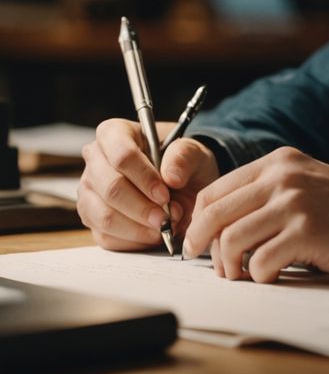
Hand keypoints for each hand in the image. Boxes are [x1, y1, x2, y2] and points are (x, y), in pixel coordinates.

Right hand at [78, 117, 219, 250]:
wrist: (183, 183)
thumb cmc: (183, 161)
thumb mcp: (194, 152)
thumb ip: (185, 157)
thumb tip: (171, 177)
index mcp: (115, 133)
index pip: (121, 155)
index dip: (144, 177)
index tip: (165, 194)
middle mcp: (95, 161)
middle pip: (111, 188)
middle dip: (142, 207)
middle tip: (168, 216)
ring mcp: (89, 192)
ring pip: (105, 216)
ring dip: (138, 226)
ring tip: (165, 224)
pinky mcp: (92, 219)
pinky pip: (106, 237)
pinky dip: (133, 240)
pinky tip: (154, 233)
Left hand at [182, 146, 328, 284]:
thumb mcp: (309, 187)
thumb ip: (271, 195)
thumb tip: (220, 228)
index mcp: (281, 161)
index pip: (215, 190)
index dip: (199, 222)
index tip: (201, 245)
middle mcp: (284, 175)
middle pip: (213, 213)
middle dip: (202, 247)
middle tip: (215, 268)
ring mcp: (295, 202)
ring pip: (229, 239)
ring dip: (230, 267)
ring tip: (245, 276)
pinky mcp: (308, 231)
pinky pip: (259, 262)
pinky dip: (260, 277)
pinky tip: (275, 277)